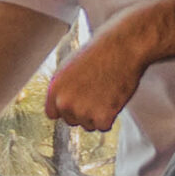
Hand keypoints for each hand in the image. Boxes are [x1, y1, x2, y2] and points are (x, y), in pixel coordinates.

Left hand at [46, 15, 149, 130]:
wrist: (122, 48)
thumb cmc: (99, 52)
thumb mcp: (70, 66)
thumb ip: (64, 86)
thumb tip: (64, 98)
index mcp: (55, 88)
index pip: (52, 113)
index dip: (66, 109)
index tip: (75, 104)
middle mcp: (65, 102)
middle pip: (71, 121)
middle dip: (83, 112)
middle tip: (96, 95)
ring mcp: (83, 112)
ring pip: (89, 125)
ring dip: (97, 115)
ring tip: (106, 93)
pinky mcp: (102, 117)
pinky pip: (104, 127)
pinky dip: (110, 117)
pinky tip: (113, 99)